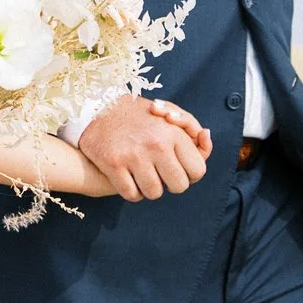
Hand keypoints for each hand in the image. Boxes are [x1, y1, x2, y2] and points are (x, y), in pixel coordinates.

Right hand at [78, 95, 211, 199]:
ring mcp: (134, 156)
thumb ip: (191, 127)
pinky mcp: (113, 165)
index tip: (178, 168)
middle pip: (179, 186)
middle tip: (161, 172)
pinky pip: (132, 194)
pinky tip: (129, 178)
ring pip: (155, 193)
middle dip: (171, 183)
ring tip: (143, 174)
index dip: (190, 174)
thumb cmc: (138, 114)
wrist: (97, 108)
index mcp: (174, 133)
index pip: (198, 170)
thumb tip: (206, 136)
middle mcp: (157, 145)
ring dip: (150, 188)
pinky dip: (132, 191)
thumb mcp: (168, 112)